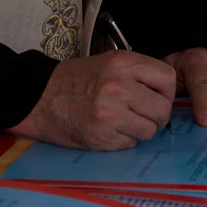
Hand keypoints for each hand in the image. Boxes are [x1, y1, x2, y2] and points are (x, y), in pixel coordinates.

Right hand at [11, 50, 177, 149]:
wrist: (38, 97)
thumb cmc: (75, 81)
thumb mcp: (108, 64)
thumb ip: (137, 75)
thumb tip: (167, 95)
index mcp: (122, 62)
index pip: (167, 79)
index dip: (166, 92)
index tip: (156, 97)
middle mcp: (119, 86)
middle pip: (163, 109)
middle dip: (156, 116)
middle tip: (141, 115)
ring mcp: (111, 112)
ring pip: (150, 130)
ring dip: (140, 130)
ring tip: (121, 122)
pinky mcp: (102, 135)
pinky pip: (131, 143)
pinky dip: (123, 140)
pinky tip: (107, 130)